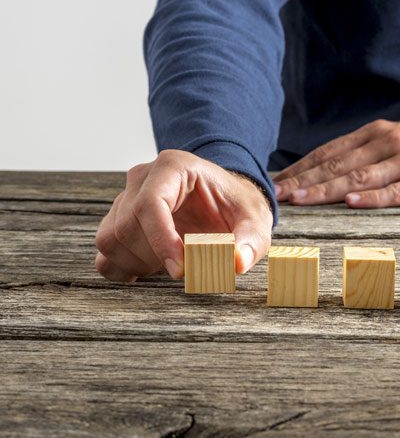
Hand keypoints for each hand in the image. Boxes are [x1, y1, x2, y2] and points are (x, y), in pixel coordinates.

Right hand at [95, 150, 272, 282]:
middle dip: (155, 256)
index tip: (179, 270)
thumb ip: (250, 240)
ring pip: (110, 239)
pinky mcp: (119, 220)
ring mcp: (126, 198)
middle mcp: (143, 178)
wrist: (226, 202)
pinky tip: (152, 269)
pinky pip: (105, 251)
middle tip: (187, 268)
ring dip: (139, 263)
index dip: (161, 241)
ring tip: (173, 264)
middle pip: (126, 225)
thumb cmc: (237, 206)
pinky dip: (123, 267)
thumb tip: (237, 261)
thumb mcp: (255, 220)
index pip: (150, 204)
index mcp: (173, 167)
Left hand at [273, 120, 399, 206]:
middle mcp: (393, 141)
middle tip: (278, 196)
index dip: (303, 168)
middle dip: (306, 181)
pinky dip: (375, 197)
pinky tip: (353, 202)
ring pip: (364, 177)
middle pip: (341, 164)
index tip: (276, 183)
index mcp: (381, 133)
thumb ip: (371, 154)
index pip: (332, 151)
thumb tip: (331, 174)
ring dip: (329, 190)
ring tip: (302, 200)